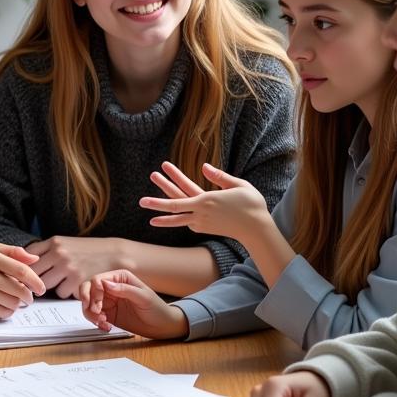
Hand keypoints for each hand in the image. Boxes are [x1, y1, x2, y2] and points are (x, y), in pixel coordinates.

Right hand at [0, 244, 45, 317]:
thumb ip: (11, 251)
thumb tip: (34, 258)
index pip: (23, 271)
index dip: (36, 281)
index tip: (42, 288)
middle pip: (20, 290)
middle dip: (29, 297)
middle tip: (30, 298)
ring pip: (11, 302)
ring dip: (17, 304)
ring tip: (16, 302)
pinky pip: (0, 312)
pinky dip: (7, 312)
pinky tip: (6, 307)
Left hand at [26, 235, 127, 298]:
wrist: (114, 254)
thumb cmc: (88, 250)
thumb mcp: (67, 243)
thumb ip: (47, 250)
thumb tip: (25, 261)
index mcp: (55, 242)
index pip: (28, 254)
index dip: (24, 265)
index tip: (23, 271)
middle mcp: (59, 253)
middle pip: (32, 272)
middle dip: (33, 279)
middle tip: (36, 283)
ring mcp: (68, 267)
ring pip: (45, 285)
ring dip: (50, 286)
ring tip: (61, 281)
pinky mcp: (77, 281)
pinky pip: (61, 293)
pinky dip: (66, 291)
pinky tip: (74, 284)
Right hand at [78, 270, 188, 338]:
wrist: (162, 326)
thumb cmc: (157, 308)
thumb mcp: (143, 297)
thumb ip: (125, 289)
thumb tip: (106, 284)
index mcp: (120, 277)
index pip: (97, 280)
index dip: (94, 292)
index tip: (98, 305)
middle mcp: (111, 287)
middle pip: (88, 289)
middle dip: (88, 301)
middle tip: (95, 313)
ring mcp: (108, 301)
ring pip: (87, 303)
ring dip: (90, 314)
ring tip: (103, 322)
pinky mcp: (107, 314)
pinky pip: (93, 315)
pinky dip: (95, 322)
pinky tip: (106, 327)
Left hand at [139, 161, 268, 241]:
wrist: (256, 230)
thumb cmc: (251, 204)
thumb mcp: (238, 185)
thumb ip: (220, 177)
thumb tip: (203, 166)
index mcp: (208, 200)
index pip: (182, 192)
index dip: (170, 180)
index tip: (162, 168)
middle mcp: (201, 213)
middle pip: (174, 208)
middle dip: (156, 204)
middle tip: (140, 201)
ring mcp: (201, 223)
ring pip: (178, 219)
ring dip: (162, 215)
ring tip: (148, 214)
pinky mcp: (204, 228)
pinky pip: (187, 220)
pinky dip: (178, 216)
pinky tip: (175, 210)